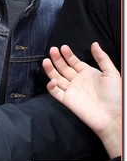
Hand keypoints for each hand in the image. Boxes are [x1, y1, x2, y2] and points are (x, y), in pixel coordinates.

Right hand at [43, 42, 121, 157]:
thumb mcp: (111, 73)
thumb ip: (102, 58)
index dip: (68, 54)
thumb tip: (94, 44)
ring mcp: (71, 90)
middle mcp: (77, 80)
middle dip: (57, 58)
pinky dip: (52, 86)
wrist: (113, 116)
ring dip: (50, 69)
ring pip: (56, 77)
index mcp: (87, 73)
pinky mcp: (67, 100)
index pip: (74, 61)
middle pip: (63, 67)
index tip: (63, 47)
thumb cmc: (115, 95)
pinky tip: (53, 80)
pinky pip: (55, 92)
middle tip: (52, 50)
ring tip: (46, 61)